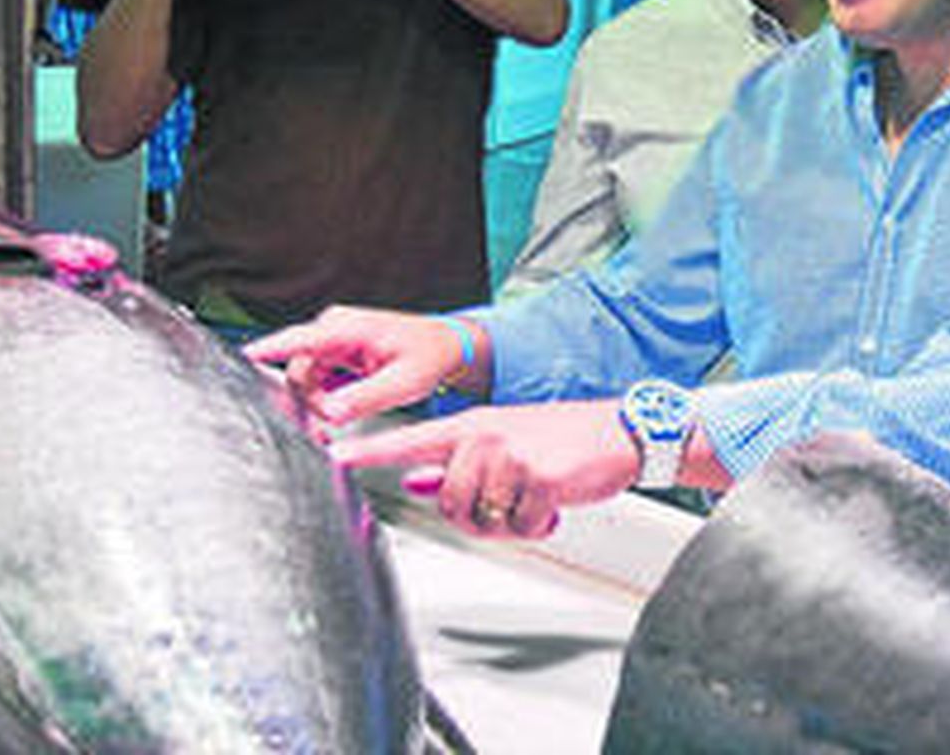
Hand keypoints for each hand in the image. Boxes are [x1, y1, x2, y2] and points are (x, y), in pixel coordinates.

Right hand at [244, 305, 473, 427]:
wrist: (445, 346)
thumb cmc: (429, 356)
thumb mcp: (404, 382)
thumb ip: (366, 397)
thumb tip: (331, 413)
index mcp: (348, 328)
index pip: (299, 339)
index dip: (267, 350)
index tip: (243, 359)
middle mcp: (334, 329)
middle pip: (298, 371)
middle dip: (309, 403)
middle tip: (327, 430)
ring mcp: (332, 340)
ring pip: (303, 379)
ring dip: (315, 405)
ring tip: (336, 424)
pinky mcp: (333, 352)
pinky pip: (314, 379)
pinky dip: (321, 399)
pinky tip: (335, 414)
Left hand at [330, 400, 641, 538]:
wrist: (616, 432)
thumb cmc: (559, 439)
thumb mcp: (500, 442)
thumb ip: (452, 464)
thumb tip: (415, 483)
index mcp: (470, 426)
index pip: (408, 439)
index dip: (369, 452)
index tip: (334, 456)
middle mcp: (483, 436)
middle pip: (449, 502)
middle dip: (478, 515)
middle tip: (509, 502)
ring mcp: (509, 455)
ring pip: (482, 517)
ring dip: (510, 521)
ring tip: (533, 498)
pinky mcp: (536, 476)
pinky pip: (520, 524)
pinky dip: (538, 523)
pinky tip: (552, 502)